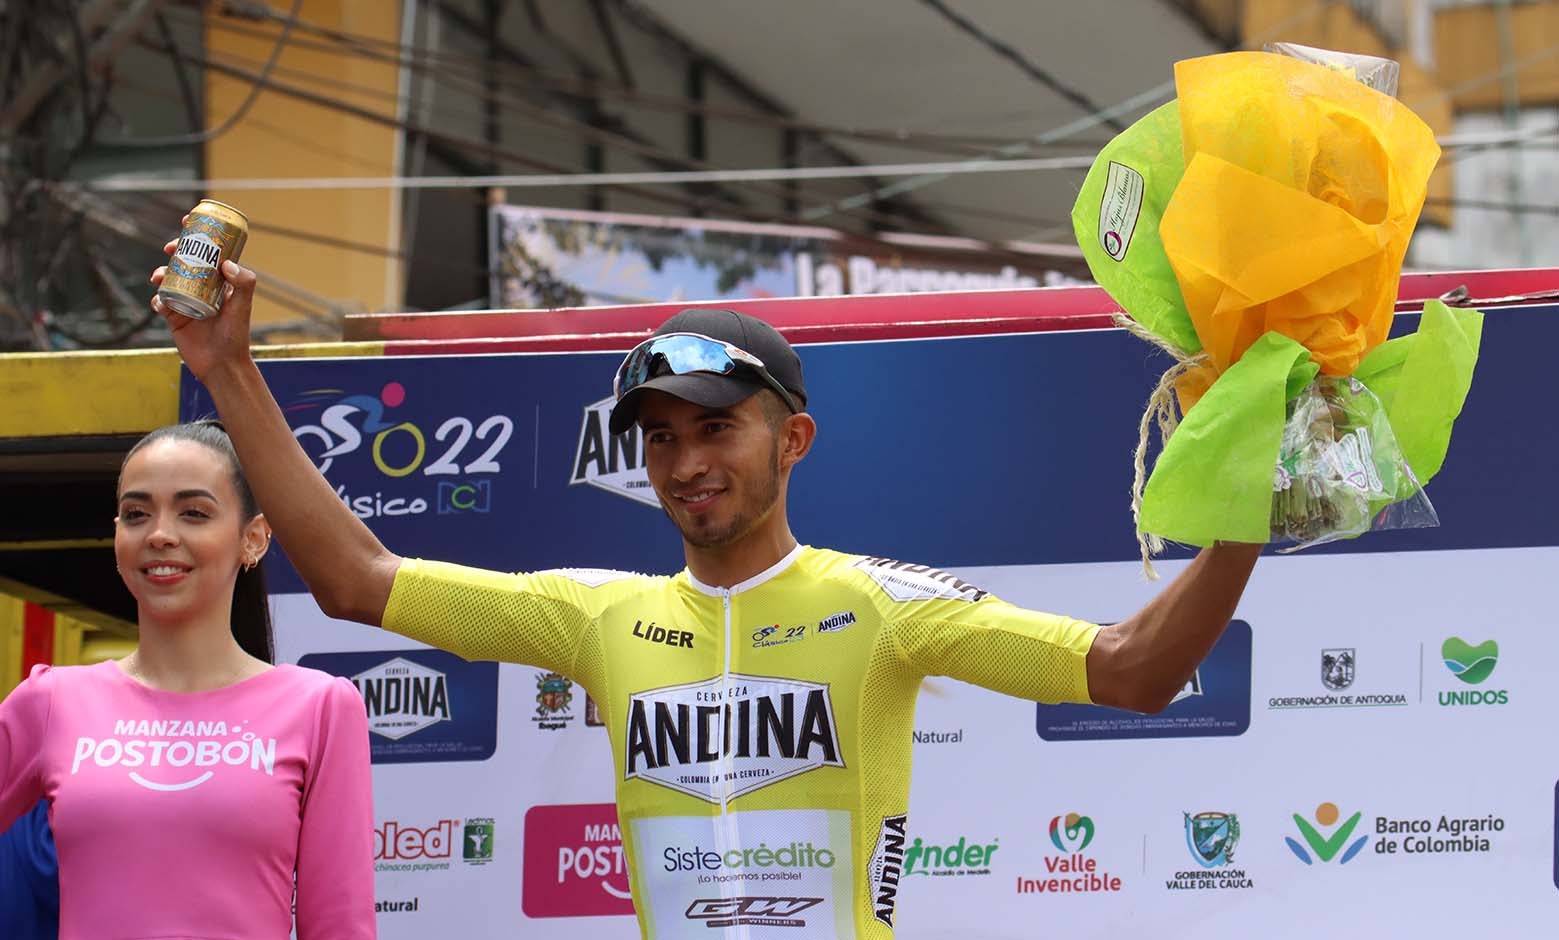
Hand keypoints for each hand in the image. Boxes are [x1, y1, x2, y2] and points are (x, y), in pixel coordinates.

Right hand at [149, 219, 257, 382]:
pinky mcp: (174, 317)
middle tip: (170, 247)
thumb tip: (227, 264)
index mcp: (221, 282)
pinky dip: (157, 300)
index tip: (189, 221)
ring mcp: (186, 301)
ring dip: (160, 272)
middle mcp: (203, 289)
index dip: (199, 235)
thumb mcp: (244, 306)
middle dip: (174, 250)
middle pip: (184, 261)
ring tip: (159, 276)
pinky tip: (161, 303)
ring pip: (168, 279)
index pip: (210, 253)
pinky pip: (160, 302)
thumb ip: (245, 283)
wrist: (222, 365)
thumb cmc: (237, 335)